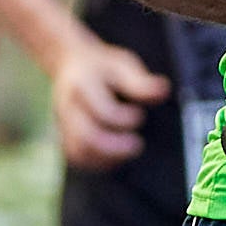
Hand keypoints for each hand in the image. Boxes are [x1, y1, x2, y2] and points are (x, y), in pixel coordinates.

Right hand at [46, 34, 166, 170]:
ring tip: (127, 152)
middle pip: (86, 136)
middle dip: (114, 147)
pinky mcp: (63, 134)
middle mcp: (67, 106)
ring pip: (78, 151)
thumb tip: (163, 91)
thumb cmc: (101, 66)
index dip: (125, 119)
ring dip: (105, 158)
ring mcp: (62, 122)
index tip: (139, 114)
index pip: (103, 111)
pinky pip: (76, 156)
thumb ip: (139, 81)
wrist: (69, 63)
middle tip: (137, 145)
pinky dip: (95, 162)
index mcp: (82, 85)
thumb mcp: (121, 64)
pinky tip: (114, 157)